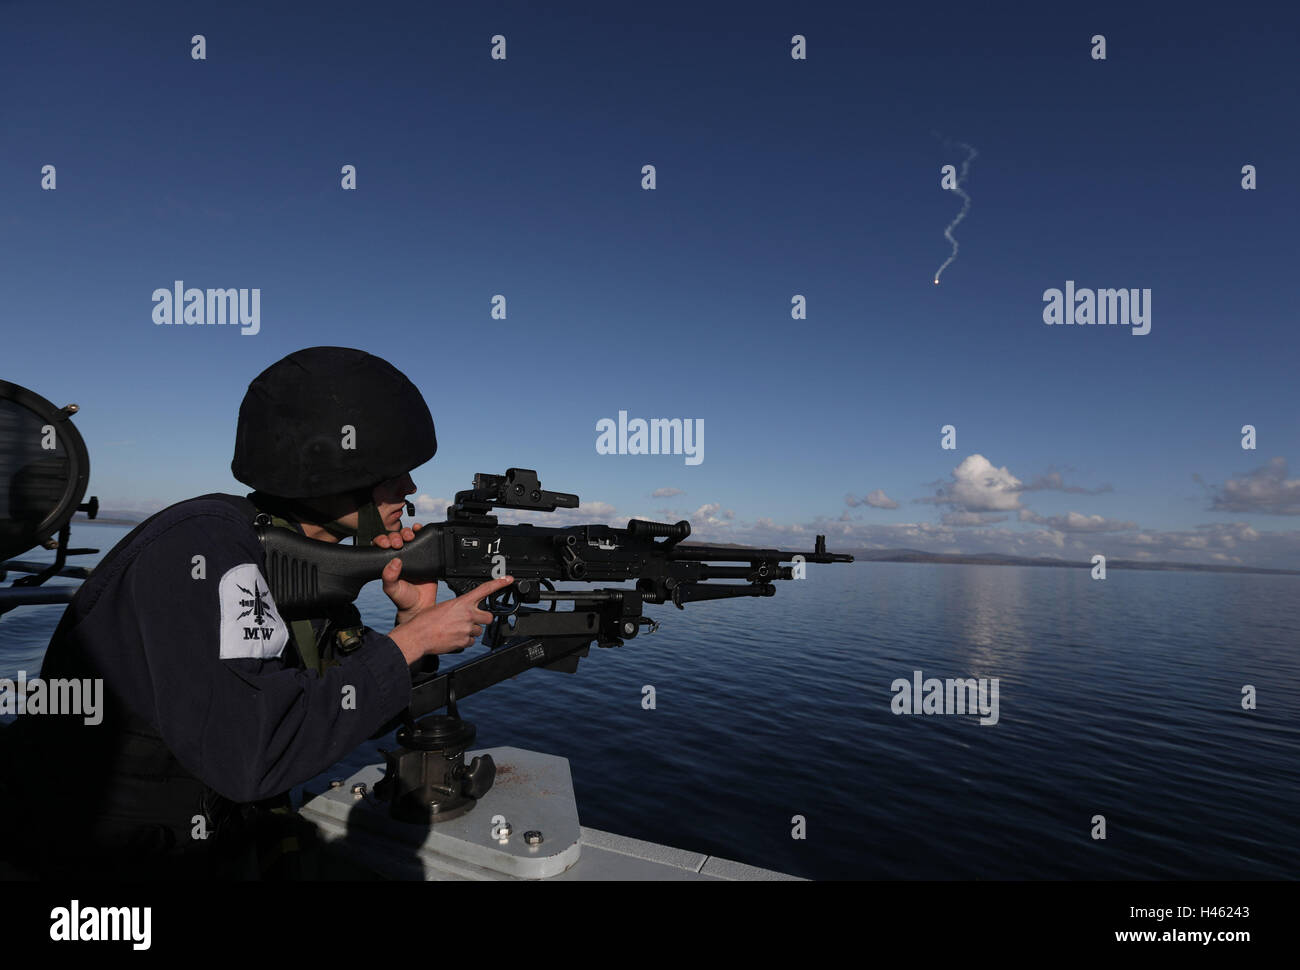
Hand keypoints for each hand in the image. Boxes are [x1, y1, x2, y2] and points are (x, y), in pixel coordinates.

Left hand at [374, 524, 437, 623]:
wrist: (422, 605)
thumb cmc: (403, 598)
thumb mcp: (392, 589)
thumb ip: (389, 577)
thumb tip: (394, 562)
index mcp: (387, 562)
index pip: (381, 546)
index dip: (382, 540)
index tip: (387, 544)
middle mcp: (398, 556)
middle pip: (395, 538)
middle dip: (396, 536)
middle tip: (399, 542)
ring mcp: (412, 555)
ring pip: (407, 536)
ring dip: (407, 532)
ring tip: (410, 536)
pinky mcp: (425, 555)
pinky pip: (423, 540)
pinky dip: (421, 531)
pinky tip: (419, 529)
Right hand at [386, 576, 514, 665]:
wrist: (417, 636)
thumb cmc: (425, 621)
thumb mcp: (443, 607)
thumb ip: (458, 608)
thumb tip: (463, 611)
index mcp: (462, 602)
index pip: (485, 589)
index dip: (499, 583)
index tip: (509, 579)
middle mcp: (467, 614)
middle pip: (489, 617)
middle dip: (482, 619)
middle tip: (471, 621)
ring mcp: (467, 628)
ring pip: (478, 631)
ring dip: (470, 632)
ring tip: (455, 630)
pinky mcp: (464, 641)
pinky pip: (470, 642)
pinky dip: (463, 641)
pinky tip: (452, 638)